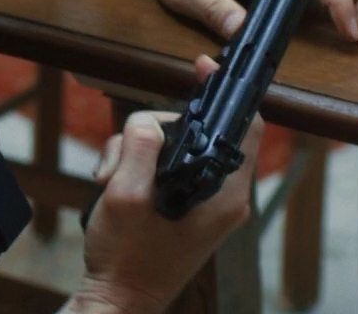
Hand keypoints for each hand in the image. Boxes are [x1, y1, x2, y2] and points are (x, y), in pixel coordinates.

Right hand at [65, 57, 258, 313]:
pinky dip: (135, 170)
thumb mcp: (125, 195)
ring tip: (110, 183)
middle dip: (152, 132)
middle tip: (122, 157)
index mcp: (226, 194)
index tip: (202, 67)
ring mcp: (205, 204)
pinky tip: (112, 189)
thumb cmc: (125, 259)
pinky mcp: (185, 208)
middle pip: (197, 131)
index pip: (248, 126)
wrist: (118, 300)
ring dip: (134, 154)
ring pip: (173, 148)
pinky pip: (164, 169)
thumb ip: (140, 148)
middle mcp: (224, 197)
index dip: (227, 91)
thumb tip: (146, 122)